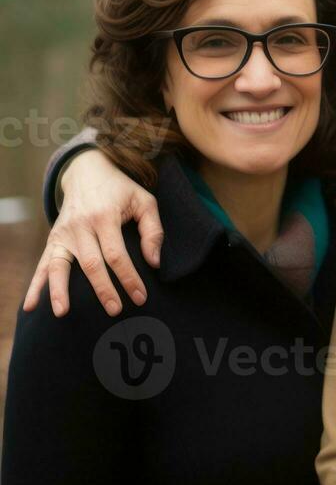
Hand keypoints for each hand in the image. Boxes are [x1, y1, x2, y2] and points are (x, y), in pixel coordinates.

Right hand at [22, 150, 162, 316]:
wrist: (87, 171)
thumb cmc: (121, 190)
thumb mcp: (144, 201)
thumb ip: (153, 231)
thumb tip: (154, 262)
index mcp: (105, 217)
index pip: (117, 254)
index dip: (128, 278)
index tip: (140, 297)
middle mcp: (81, 226)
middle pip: (91, 264)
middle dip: (103, 289)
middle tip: (116, 310)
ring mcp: (64, 233)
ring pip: (60, 265)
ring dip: (60, 291)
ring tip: (63, 313)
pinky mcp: (53, 239)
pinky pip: (44, 264)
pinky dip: (36, 285)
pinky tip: (32, 305)